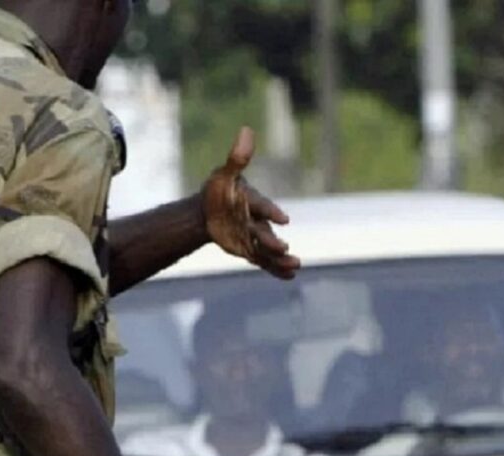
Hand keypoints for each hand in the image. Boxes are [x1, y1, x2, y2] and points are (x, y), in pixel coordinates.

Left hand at [201, 127, 300, 279]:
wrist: (208, 214)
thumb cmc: (218, 192)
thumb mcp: (224, 177)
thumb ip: (237, 158)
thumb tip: (246, 130)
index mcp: (252, 202)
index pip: (261, 206)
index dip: (271, 211)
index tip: (282, 218)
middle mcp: (257, 220)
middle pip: (264, 232)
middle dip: (273, 241)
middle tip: (284, 248)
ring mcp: (255, 237)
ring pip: (268, 249)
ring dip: (281, 258)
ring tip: (295, 266)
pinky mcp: (251, 250)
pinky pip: (264, 261)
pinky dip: (275, 269)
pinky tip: (290, 277)